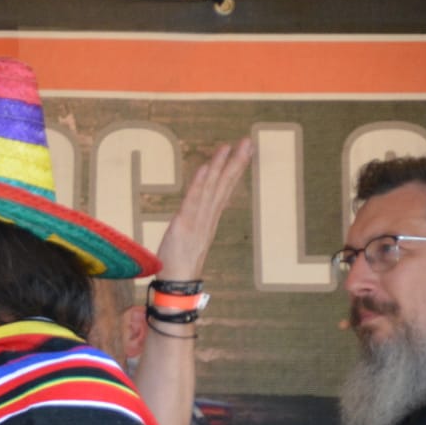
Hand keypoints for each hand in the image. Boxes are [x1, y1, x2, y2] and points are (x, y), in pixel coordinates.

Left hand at [154, 139, 253, 282]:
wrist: (178, 283)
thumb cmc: (179, 263)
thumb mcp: (189, 239)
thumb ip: (194, 224)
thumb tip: (194, 214)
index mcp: (210, 219)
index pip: (225, 189)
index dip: (234, 170)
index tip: (245, 151)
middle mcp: (208, 217)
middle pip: (224, 185)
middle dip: (236, 162)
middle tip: (248, 141)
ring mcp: (198, 220)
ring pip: (212, 188)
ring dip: (220, 166)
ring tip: (229, 146)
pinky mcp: (184, 224)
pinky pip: (194, 200)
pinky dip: (201, 183)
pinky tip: (208, 166)